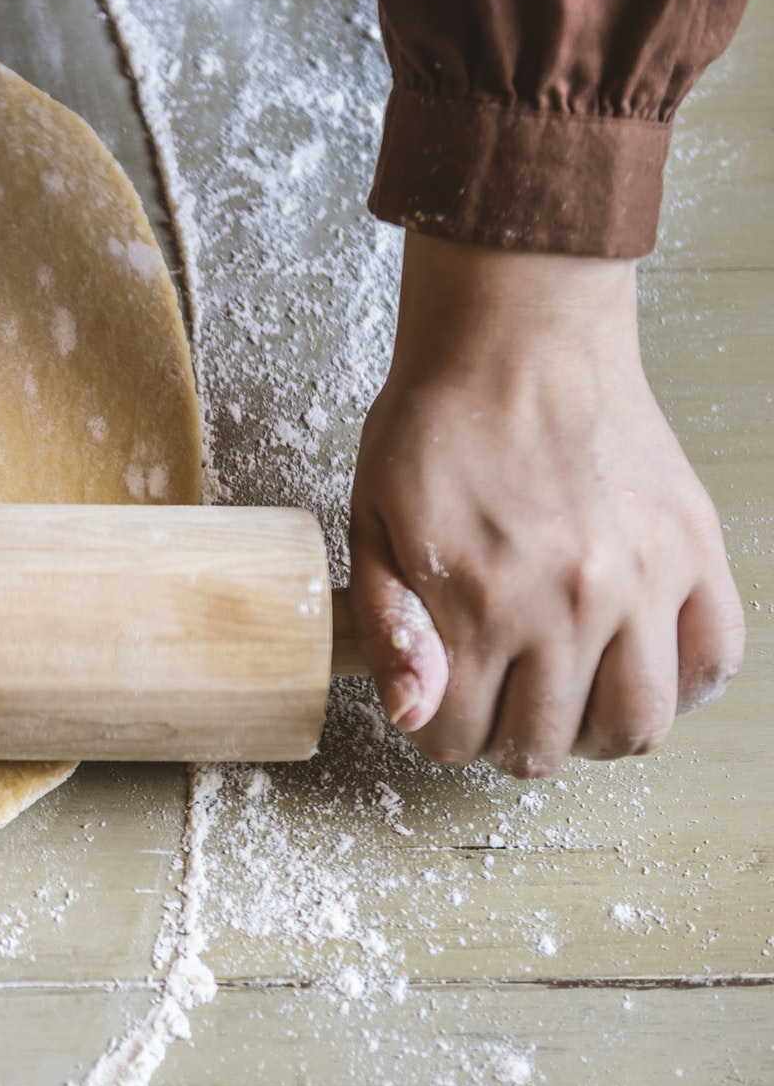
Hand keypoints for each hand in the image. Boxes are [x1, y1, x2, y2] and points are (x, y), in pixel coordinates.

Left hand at [349, 232, 743, 777]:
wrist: (516, 338)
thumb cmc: (435, 425)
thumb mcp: (372, 525)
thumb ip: (389, 628)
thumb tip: (414, 713)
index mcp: (480, 602)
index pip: (458, 737)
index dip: (435, 729)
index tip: (436, 698)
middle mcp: (570, 605)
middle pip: (545, 747)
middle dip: (504, 739)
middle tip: (494, 698)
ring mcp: (644, 581)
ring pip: (638, 727)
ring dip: (593, 733)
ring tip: (564, 697)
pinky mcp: (694, 552)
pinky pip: (715, 660)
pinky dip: (681, 685)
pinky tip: (634, 665)